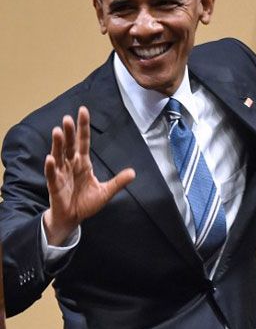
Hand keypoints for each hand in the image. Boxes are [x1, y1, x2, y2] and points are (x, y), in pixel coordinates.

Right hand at [42, 106, 134, 245]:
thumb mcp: (106, 192)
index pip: (83, 142)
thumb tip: (133, 172)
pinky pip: (52, 175)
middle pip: (70, 145)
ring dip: (58, 144)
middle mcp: (71, 165)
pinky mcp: (54, 186)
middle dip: (69, 132)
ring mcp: (61, 174)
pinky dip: (50, 167)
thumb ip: (118, 182)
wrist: (73, 217)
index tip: (82, 111)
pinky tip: (50, 158)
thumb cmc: (86, 202)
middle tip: (67, 118)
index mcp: (83, 163)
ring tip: (57, 131)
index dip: (83, 127)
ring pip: (58, 155)